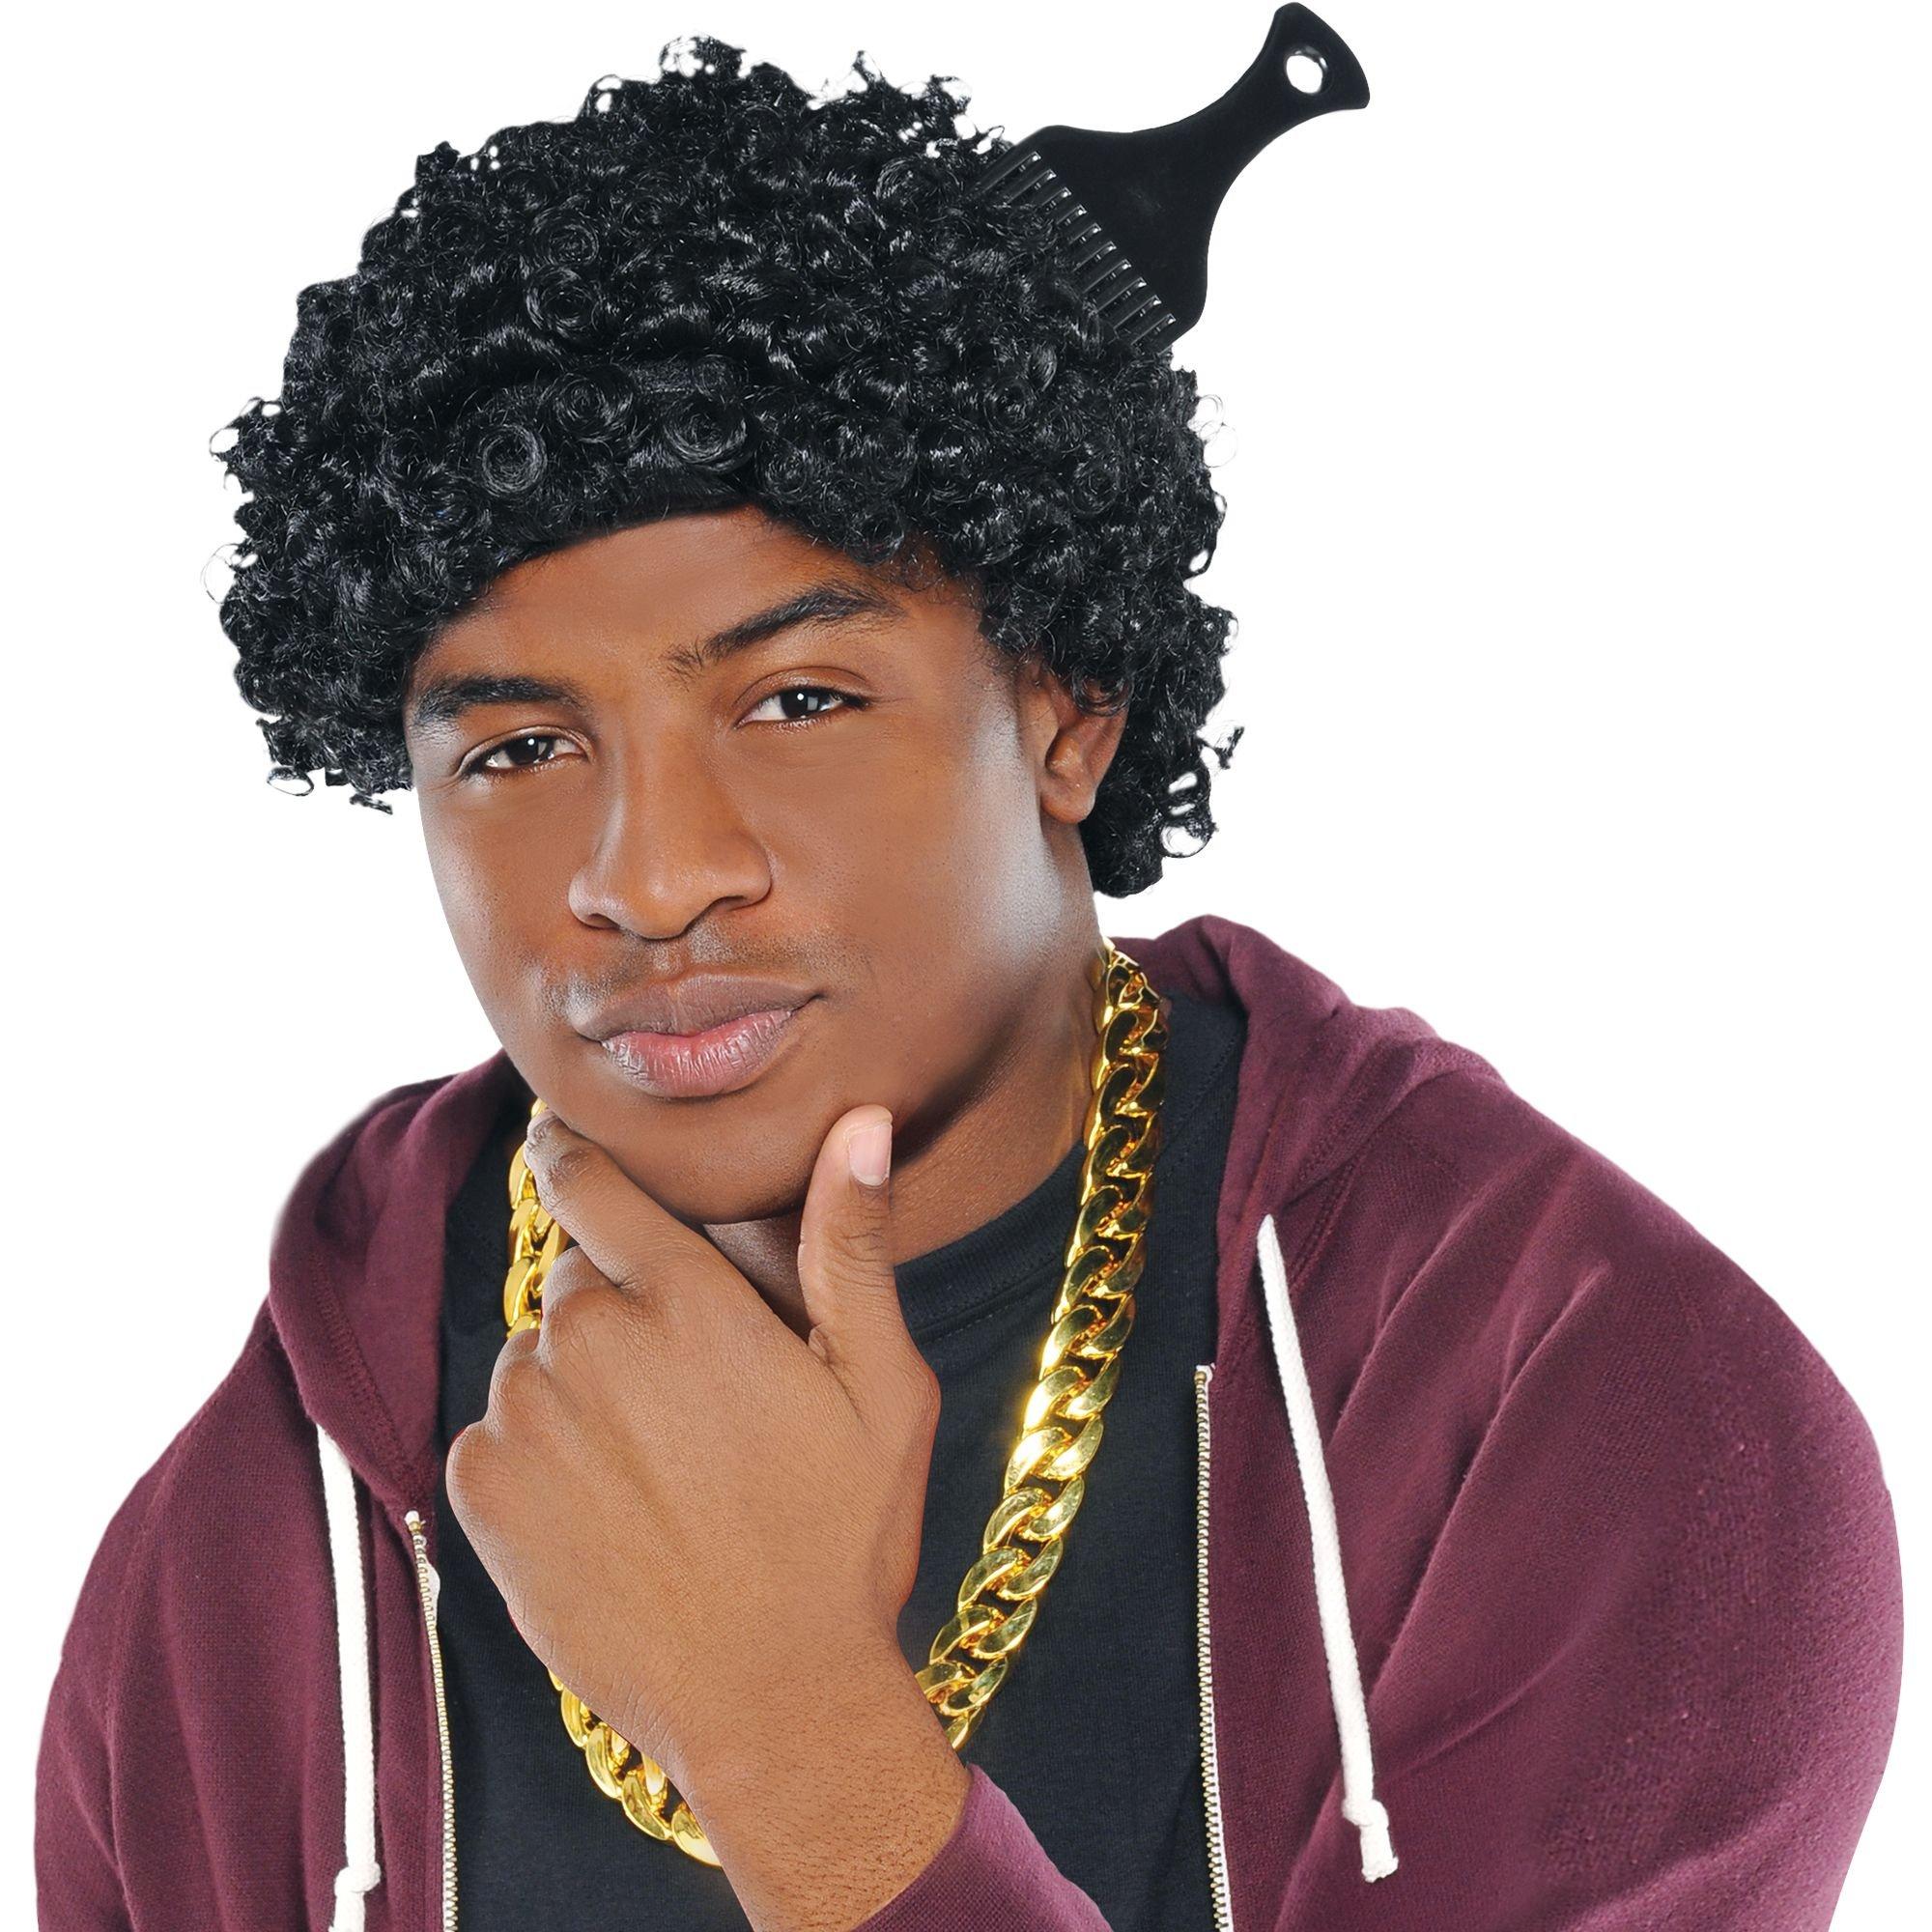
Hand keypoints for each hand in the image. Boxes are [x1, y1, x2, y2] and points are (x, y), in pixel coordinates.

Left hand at [444, 1097, 945, 1804]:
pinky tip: (607, 1508)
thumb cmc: (842, 1540)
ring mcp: (527, 1420)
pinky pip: (493, 1432)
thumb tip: (858, 1120)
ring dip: (577, 1385)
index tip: (556, 1144)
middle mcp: (593, 1344)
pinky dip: (535, 1454)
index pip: (591, 1183)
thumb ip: (852, 1243)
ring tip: (655, 1466)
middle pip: (574, 1279)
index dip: (571, 1156)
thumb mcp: (882, 1386)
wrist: (770, 1705)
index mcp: (690, 1301)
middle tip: (689, 1394)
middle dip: (618, 1309)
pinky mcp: (482, 1494)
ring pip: (533, 1356)